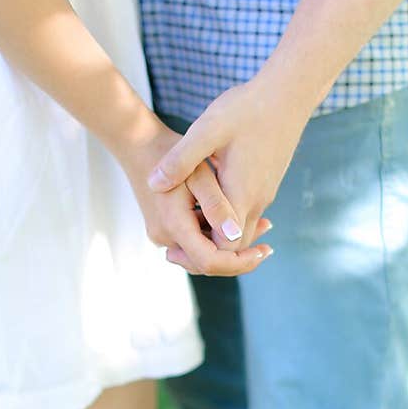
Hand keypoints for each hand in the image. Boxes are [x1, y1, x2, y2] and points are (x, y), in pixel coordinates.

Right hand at [123, 121, 272, 275]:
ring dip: (229, 248)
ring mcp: (162, 236)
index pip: (209, 261)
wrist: (140, 144)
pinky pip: (194, 244)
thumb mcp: (198, 172)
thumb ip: (215, 204)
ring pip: (201, 256)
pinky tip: (237, 223)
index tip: (263, 251)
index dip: (239, 262)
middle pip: (206, 264)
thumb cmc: (172, 152)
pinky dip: (216, 238)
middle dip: (238, 258)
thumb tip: (235, 235)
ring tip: (261, 228)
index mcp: (173, 224)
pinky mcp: (165, 231)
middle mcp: (164, 237)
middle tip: (267, 246)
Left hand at [146, 76, 309, 252]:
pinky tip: (205, 205)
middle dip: (207, 252)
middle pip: (234, 248)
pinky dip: (227, 220)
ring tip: (186, 229)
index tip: (174, 251)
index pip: (225, 249)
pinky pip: (247, 214)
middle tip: (176, 250)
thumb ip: (180, 160)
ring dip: (217, 235)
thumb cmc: (247, 108)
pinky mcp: (267, 183)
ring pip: (242, 231)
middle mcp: (257, 201)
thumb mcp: (206, 130)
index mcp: (241, 195)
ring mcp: (265, 193)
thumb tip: (153, 185)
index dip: (201, 256)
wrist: (288, 92)